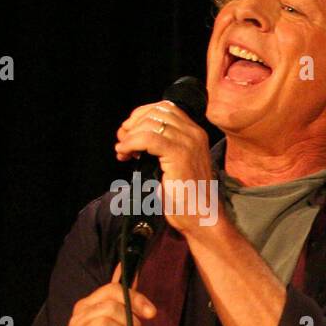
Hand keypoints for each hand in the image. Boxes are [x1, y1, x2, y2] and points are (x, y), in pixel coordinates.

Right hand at [59, 262, 156, 325]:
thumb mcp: (120, 325)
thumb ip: (125, 300)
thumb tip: (133, 271)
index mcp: (90, 305)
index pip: (113, 289)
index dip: (136, 299)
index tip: (152, 314)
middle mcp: (79, 316)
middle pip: (110, 306)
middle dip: (132, 323)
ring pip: (103, 324)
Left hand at [115, 100, 214, 235]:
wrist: (202, 217)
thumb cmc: (187, 197)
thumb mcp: (174, 164)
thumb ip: (162, 145)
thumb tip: (133, 134)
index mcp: (195, 133)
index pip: (165, 108)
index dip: (141, 115)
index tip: (129, 133)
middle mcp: (195, 134)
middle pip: (155, 112)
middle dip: (133, 124)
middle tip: (122, 142)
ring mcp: (189, 143)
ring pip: (150, 123)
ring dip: (130, 135)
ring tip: (123, 151)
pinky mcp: (179, 155)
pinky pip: (148, 138)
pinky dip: (131, 143)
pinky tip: (125, 153)